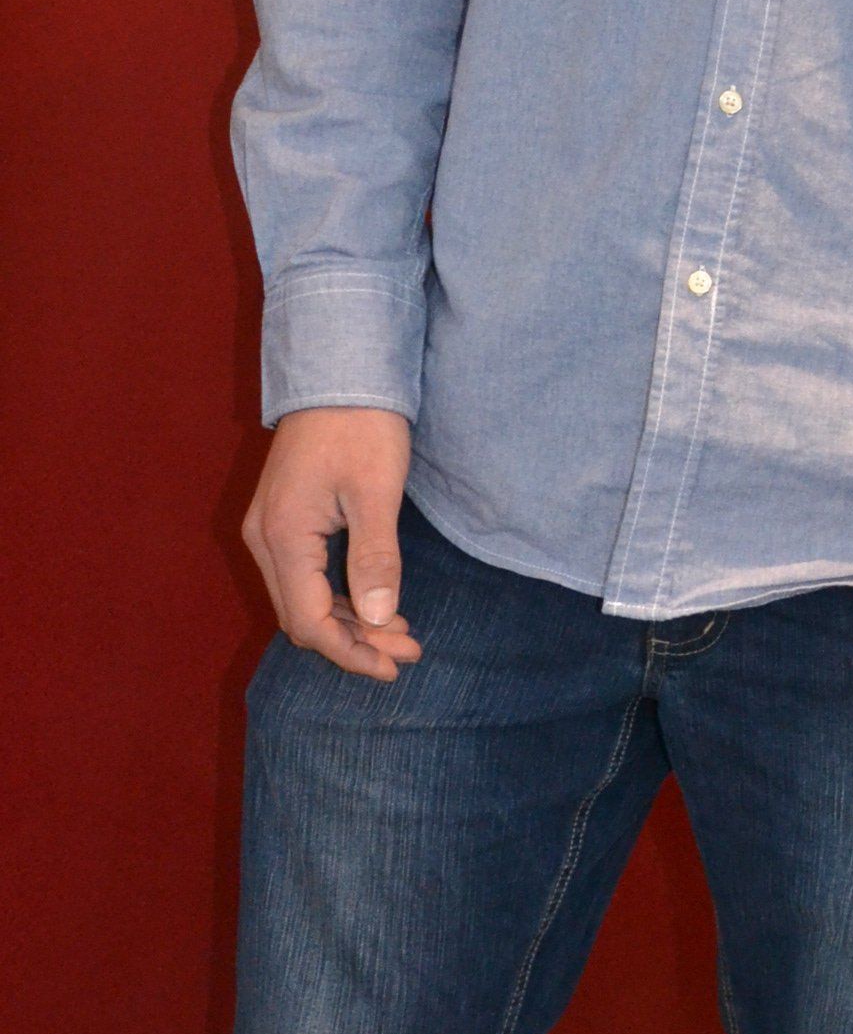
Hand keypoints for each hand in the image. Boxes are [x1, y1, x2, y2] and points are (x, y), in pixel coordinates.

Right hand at [242, 407, 421, 681]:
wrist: (339, 369)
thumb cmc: (362, 424)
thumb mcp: (378, 491)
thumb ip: (376, 557)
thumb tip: (382, 618)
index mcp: (284, 535)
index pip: (310, 621)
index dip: (352, 652)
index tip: (397, 664)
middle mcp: (264, 538)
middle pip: (301, 617)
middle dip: (355, 642)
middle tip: (408, 653)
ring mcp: (269, 529)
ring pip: (302, 600)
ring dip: (349, 623)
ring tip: (401, 636)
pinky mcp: (282, 519)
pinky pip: (303, 576)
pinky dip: (338, 598)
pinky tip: (375, 604)